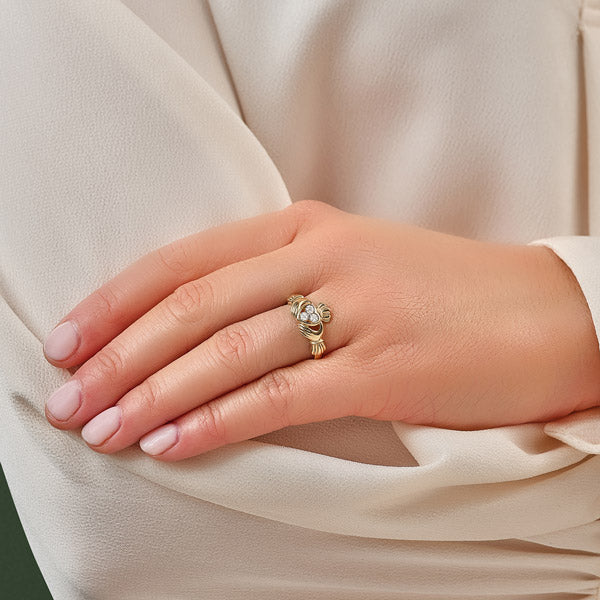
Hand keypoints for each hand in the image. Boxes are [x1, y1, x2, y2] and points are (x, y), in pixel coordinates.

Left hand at [42, 200, 599, 460]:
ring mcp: (355, 310)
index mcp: (306, 225)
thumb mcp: (351, 263)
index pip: (185, 260)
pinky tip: (173, 445)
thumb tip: (200, 331)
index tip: (68, 341)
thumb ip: (280, 283)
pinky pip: (280, 398)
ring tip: (105, 430)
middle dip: (119, 356)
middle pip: (193, 307)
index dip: (116, 302)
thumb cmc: (439, 290)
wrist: (539, 311)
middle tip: (70, 398)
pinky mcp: (384, 369)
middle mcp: (322, 257)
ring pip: (227, 353)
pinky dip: (219, 422)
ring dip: (155, 395)